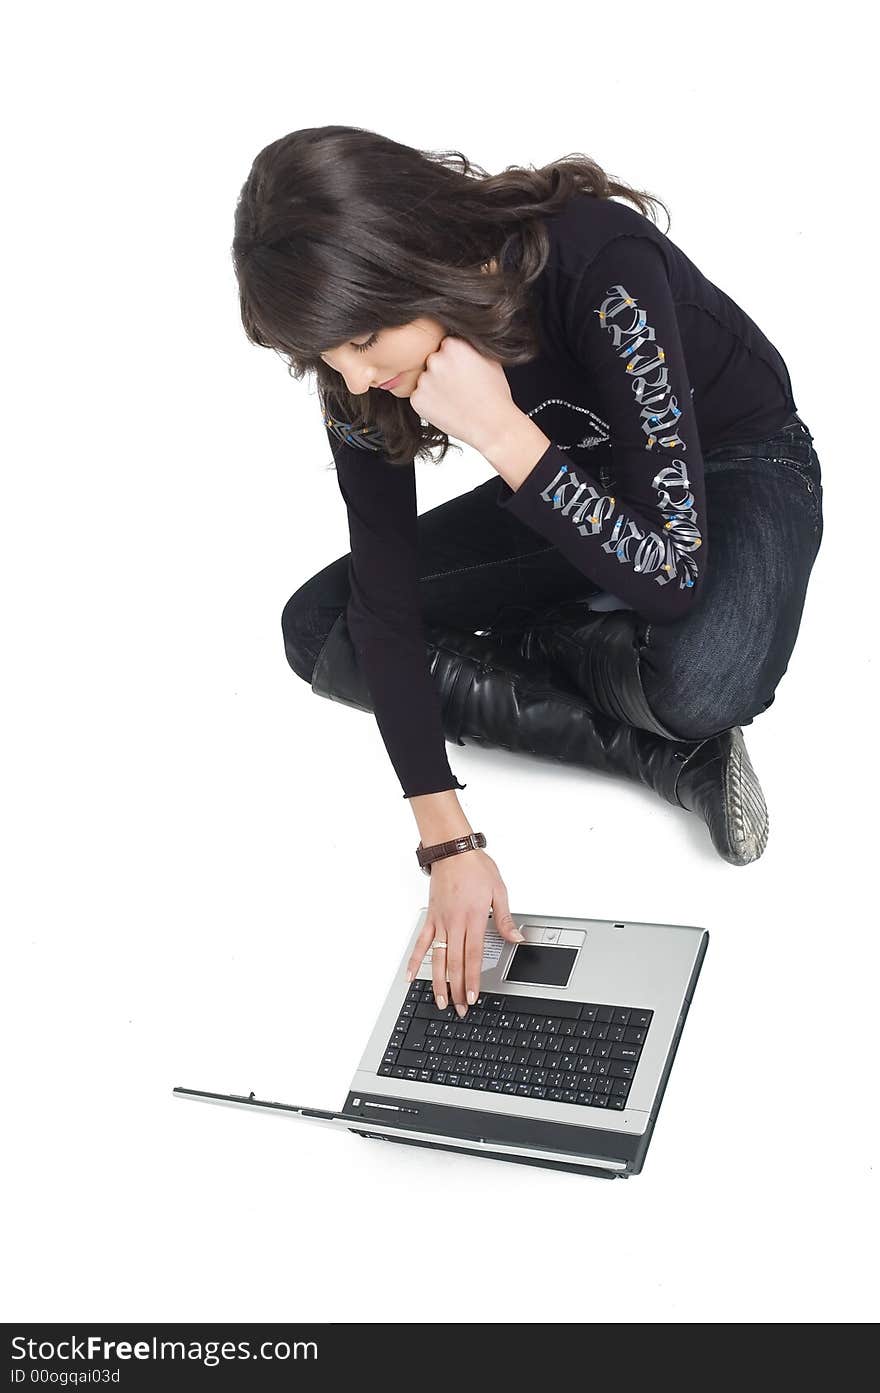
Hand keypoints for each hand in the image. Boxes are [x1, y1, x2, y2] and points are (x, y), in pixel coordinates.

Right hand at [405, 848, 523, 1014]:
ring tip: (440, 1001)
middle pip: (455, 963)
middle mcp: (454, 923)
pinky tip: (410, 976)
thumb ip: (504, 919)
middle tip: (458, 1009)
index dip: (472, 979)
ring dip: (438, 982)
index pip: (473, 956)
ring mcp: (440, 922)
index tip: (471, 997)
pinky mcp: (431, 918)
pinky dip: (414, 960)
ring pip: (438, 958)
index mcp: (473, 918)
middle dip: (457, 989)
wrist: (452, 850)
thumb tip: (517, 938)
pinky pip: (421, 943)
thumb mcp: (498, 891)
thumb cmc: (476, 867)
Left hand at [409, 335, 522, 455]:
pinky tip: (447, 407)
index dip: (453, 359)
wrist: (492, 425)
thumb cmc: (494, 395)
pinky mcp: (417, 400)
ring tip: (454, 399)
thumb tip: (461, 338)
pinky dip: (429, 402)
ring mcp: (424, 380)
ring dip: (434, 387)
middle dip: (441, 371)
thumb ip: (470, 345)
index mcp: (453, 345)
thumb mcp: (490, 359)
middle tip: (457, 387)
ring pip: (425, 379)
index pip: (445, 345)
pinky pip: (419, 397)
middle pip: (432, 361)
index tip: (461, 370)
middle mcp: (435, 359)